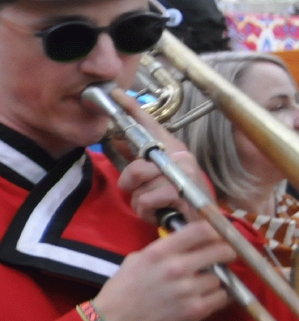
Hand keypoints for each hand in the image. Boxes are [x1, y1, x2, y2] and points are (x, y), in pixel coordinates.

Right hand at [91, 221, 234, 320]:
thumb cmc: (120, 292)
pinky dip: (217, 297)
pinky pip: (221, 298)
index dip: (214, 232)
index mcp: (160, 252)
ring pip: (221, 278)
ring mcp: (189, 290)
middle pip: (221, 251)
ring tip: (204, 285)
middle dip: (225, 253)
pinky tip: (207, 298)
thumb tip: (185, 246)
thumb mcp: (135, 261)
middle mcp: (177, 267)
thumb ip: (161, 251)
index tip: (215, 237)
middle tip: (223, 257)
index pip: (201, 230)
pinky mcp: (195, 311)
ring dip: (215, 280)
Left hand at [109, 91, 214, 220]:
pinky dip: (147, 212)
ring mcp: (184, 174)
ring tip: (154, 205)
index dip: (133, 110)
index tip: (117, 94)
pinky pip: (147, 201)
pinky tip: (160, 214)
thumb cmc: (177, 200)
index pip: (151, 125)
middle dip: (131, 184)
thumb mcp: (156, 179)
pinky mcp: (183, 193)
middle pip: (137, 166)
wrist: (202, 225)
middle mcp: (180, 158)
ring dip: (140, 202)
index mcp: (173, 150)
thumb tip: (117, 142)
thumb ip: (140, 162)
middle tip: (140, 192)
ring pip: (140, 186)